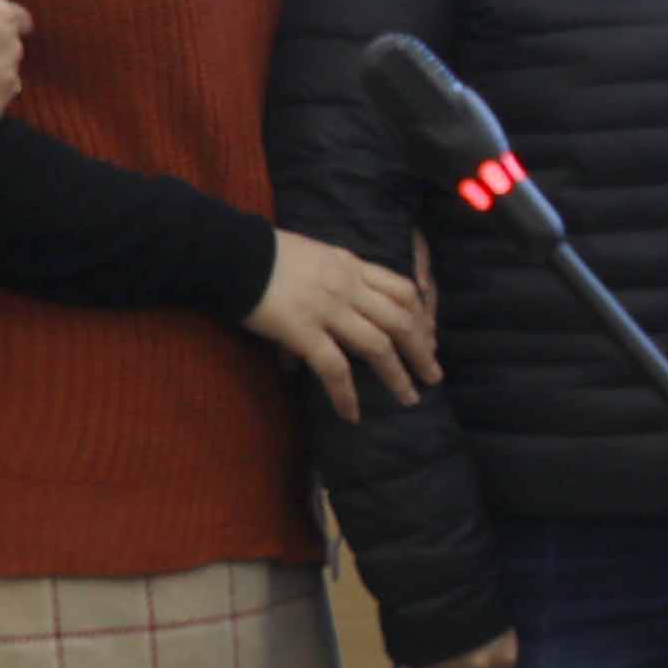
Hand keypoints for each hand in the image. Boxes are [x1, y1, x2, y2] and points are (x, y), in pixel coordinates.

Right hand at [248, 232, 435, 421]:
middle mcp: (349, 287)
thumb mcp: (316, 256)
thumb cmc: (267, 253)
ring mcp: (328, 310)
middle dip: (422, 350)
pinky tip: (352, 414)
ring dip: (398, 375)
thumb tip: (339, 310)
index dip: (422, 316)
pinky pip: (334, 368)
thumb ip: (333, 280)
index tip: (430, 337)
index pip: (404, 290)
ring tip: (410, 397)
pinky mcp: (302, 331)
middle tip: (434, 374)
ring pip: (378, 346)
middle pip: (401, 321)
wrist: (233, 253)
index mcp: (353, 266)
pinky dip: (346, 394)